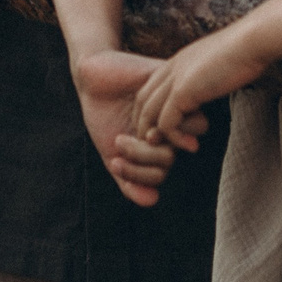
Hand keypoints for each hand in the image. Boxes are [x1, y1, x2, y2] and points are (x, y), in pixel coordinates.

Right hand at [71, 49, 200, 205]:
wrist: (93, 80)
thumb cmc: (104, 116)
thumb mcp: (112, 154)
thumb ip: (129, 181)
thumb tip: (153, 201)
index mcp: (159, 147)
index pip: (161, 172)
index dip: (140, 175)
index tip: (114, 164)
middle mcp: (172, 129)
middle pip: (172, 156)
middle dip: (143, 157)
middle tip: (120, 143)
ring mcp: (176, 109)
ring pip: (188, 134)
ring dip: (153, 140)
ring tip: (130, 133)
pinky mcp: (175, 87)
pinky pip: (183, 108)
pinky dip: (158, 121)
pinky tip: (136, 118)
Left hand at [126, 30, 262, 149]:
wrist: (253, 41)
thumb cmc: (247, 51)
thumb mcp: (220, 64)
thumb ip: (209, 76)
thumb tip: (216, 86)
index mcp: (178, 61)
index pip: (150, 88)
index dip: (150, 110)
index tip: (162, 129)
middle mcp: (171, 68)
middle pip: (142, 101)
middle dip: (145, 125)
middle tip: (159, 145)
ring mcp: (174, 78)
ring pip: (148, 114)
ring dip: (156, 136)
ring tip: (170, 152)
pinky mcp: (183, 91)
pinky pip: (166, 122)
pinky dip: (175, 138)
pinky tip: (191, 146)